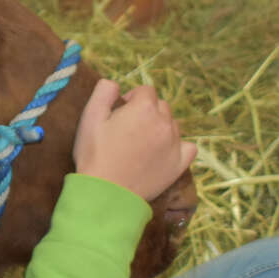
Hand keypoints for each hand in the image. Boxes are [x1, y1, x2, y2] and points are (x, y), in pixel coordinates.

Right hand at [72, 79, 196, 200]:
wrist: (106, 193)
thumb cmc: (95, 154)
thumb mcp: (90, 117)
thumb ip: (103, 91)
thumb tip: (115, 84)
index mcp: (144, 108)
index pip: (145, 90)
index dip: (131, 98)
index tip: (119, 111)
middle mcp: (164, 122)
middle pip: (161, 106)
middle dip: (147, 111)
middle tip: (128, 128)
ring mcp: (175, 144)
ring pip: (173, 124)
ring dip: (160, 127)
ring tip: (141, 142)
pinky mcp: (179, 164)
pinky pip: (189, 146)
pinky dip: (179, 145)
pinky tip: (164, 151)